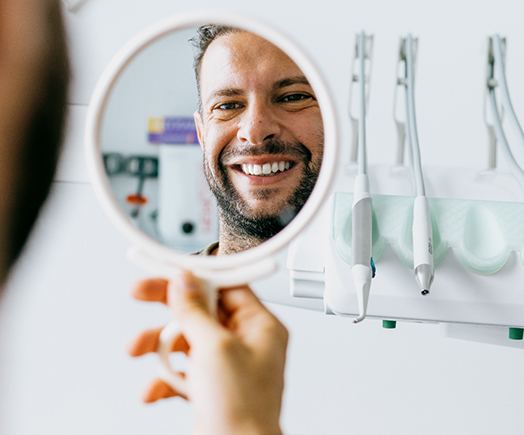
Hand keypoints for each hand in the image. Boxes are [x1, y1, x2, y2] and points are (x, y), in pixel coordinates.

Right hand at [129, 272, 287, 434]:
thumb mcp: (215, 348)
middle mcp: (245, 342)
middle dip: (168, 308)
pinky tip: (153, 389)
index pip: (226, 286)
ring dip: (159, 345)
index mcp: (260, 326)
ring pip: (187, 339)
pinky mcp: (211, 386)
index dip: (197, 276)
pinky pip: (182, 371)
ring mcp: (227, 365)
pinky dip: (165, 378)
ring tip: (138, 348)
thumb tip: (184, 281)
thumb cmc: (243, 410)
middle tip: (140, 293)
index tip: (170, 270)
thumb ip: (196, 311)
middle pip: (202, 310)